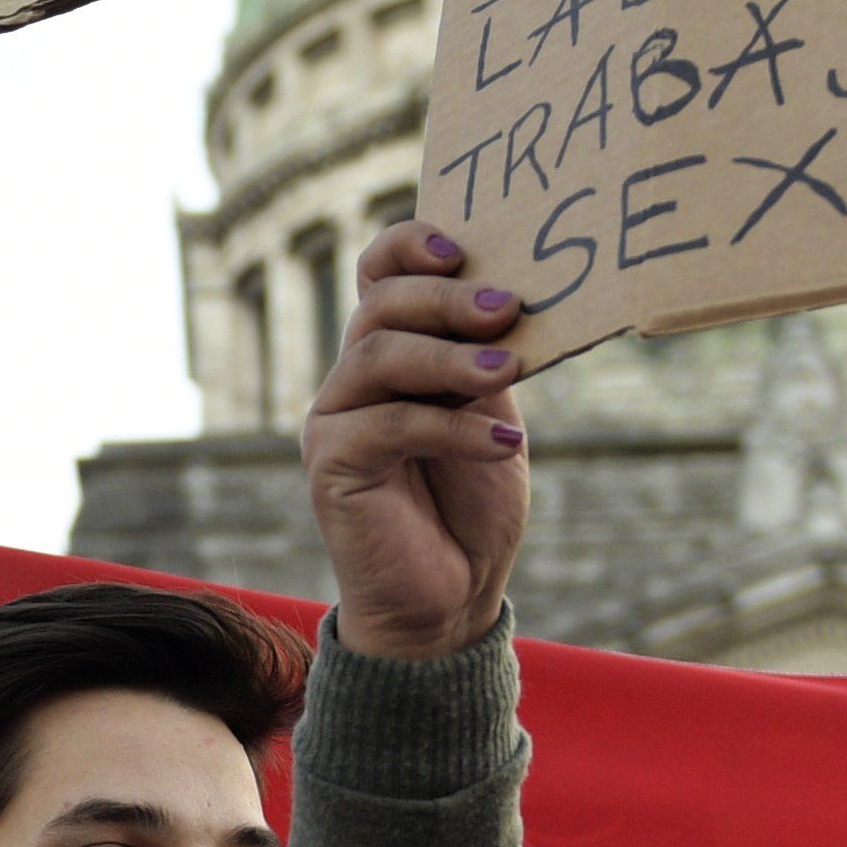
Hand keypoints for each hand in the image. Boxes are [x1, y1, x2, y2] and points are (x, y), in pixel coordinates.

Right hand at [302, 220, 529, 658]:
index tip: (458, 247)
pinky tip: (504, 447)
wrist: (450, 599)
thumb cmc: (473, 507)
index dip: (406, 247)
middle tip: (505, 309)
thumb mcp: (495, 417)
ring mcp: (335, 419)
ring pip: (377, 355)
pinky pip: (387, 424)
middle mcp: (355, 378)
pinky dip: (451, 427)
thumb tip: (515, 301)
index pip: (379, 275)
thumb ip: (490, 361)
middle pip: (379, 305)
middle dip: (444, 300)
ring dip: (448, 357)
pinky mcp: (330, 465)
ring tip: (505, 372)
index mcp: (394, 353)